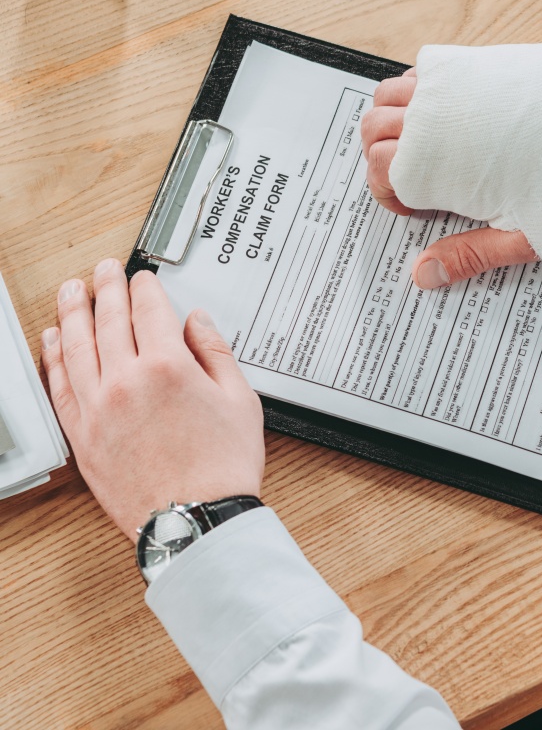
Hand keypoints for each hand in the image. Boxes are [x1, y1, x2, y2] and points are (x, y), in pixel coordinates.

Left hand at [41, 258, 264, 541]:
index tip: (142, 277)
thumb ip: (216, 353)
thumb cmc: (222, 466)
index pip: (149, 310)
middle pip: (109, 320)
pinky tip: (54, 339)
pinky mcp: (83, 434)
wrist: (196, 518)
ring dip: (72, 312)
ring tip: (71, 290)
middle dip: (107, 288)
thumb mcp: (240, 400)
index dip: (145, 287)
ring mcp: (99, 408)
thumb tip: (197, 323)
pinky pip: (60, 386)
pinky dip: (54, 357)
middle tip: (104, 270)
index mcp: (168, 367)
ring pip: (77, 346)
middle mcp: (126, 382)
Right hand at [362, 68, 536, 287]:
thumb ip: (467, 254)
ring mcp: (448, 83)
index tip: (419, 205)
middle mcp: (429, 116)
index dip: (393, 196)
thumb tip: (424, 274)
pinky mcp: (472, 61)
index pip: (378, 174)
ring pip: (386, 95)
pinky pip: (421, 70)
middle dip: (382, 157)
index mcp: (432, 163)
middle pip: (372, 130)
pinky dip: (417, 91)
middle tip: (416, 177)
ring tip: (426, 144)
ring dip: (393, 120)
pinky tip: (449, 115)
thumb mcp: (522, 234)